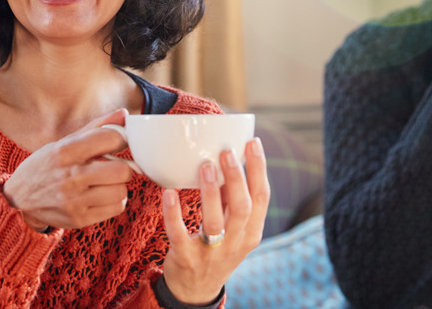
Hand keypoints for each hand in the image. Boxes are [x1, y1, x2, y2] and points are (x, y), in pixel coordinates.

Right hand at [2, 109, 135, 230]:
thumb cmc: (45, 166)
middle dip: (122, 166)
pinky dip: (114, 201)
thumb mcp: (63, 143)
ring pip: (121, 191)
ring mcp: (74, 201)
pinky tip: (101, 195)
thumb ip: (96, 128)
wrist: (18, 199)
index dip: (120, 139)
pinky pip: (117, 208)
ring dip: (117, 185)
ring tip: (105, 182)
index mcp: (65, 151)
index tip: (118, 142)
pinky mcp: (79, 219)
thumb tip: (125, 114)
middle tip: (113, 166)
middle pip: (121, 171)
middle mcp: (69, 177)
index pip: (110, 139)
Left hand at [160, 138, 269, 304]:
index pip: (263, 197)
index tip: (253, 142)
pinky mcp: (187, 258)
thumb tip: (227, 159)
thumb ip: (230, 199)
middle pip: (242, 207)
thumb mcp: (233, 228)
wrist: (196, 290)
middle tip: (226, 151)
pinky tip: (169, 193)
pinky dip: (174, 214)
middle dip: (236, 177)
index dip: (259, 169)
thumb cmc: (216, 248)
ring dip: (210, 192)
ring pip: (215, 222)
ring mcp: (212, 252)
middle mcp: (236, 242)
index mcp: (252, 231)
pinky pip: (180, 234)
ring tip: (204, 166)